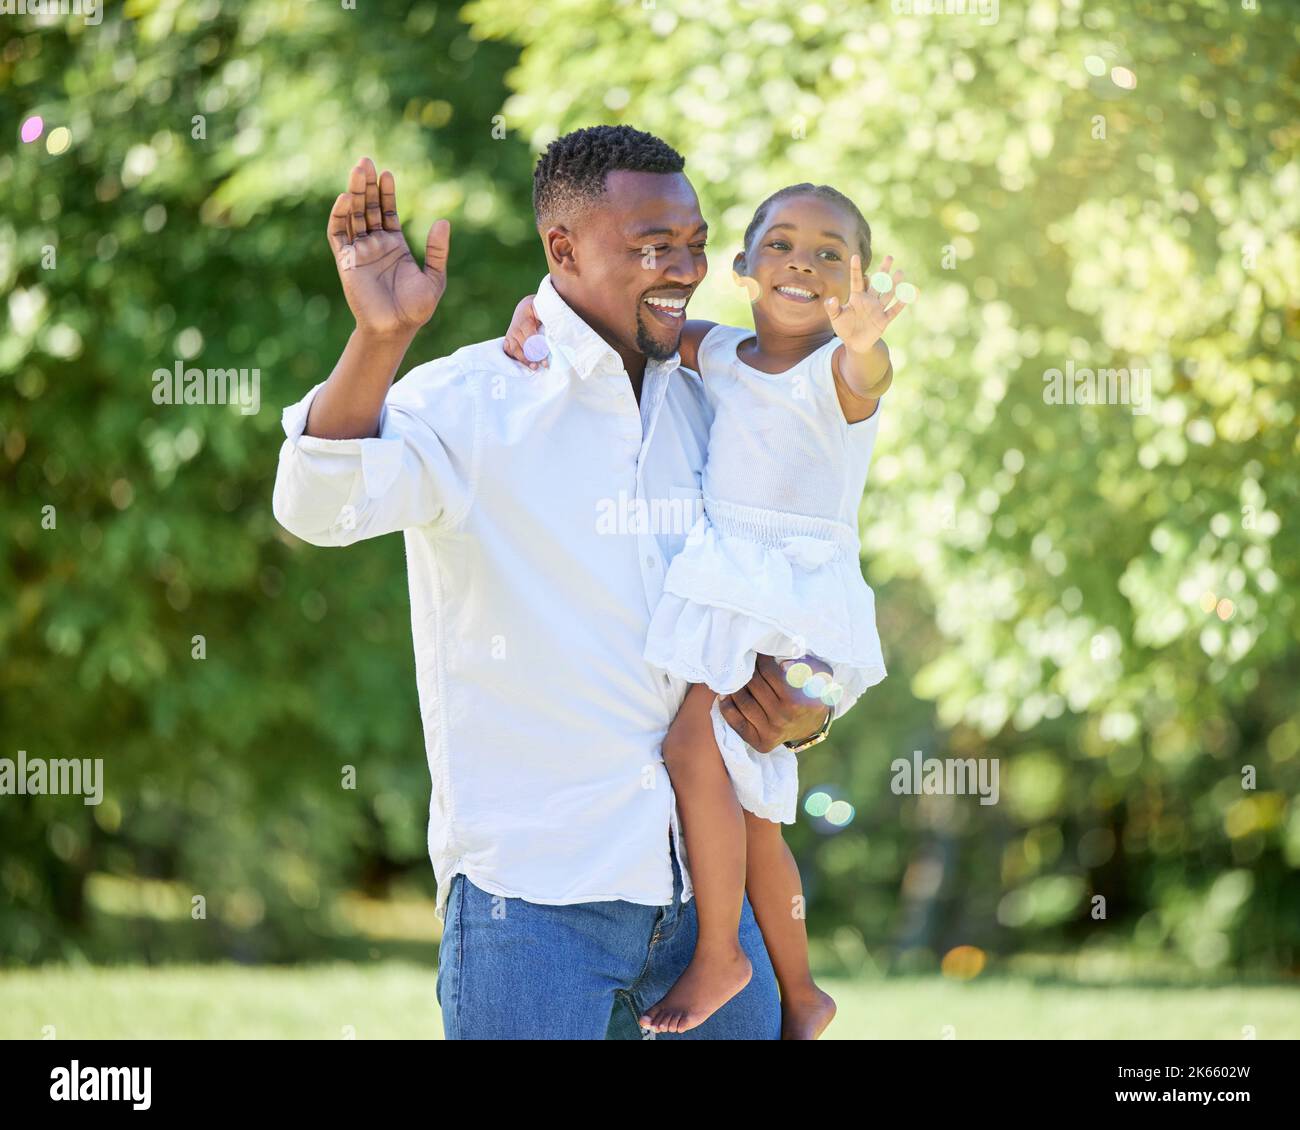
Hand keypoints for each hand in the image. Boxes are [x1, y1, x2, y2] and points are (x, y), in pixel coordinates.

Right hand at [326, 157, 449, 339]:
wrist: (395, 329)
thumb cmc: (416, 309)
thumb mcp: (434, 277)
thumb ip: (437, 250)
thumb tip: (443, 221)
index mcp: (395, 245)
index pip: (387, 211)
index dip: (385, 192)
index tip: (387, 174)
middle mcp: (375, 244)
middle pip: (367, 207)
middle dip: (366, 185)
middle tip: (365, 161)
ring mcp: (359, 251)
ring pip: (353, 215)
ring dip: (353, 193)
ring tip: (357, 171)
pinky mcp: (346, 261)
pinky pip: (338, 235)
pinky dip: (339, 217)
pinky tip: (345, 200)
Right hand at [502, 295, 546, 368]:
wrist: (524, 309)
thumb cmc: (536, 310)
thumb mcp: (542, 309)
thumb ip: (547, 316)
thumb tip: (557, 327)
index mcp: (524, 321)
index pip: (530, 338)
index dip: (538, 349)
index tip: (546, 359)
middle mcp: (515, 328)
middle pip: (522, 346)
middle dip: (532, 357)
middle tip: (543, 365)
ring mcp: (510, 335)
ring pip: (514, 350)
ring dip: (524, 360)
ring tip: (534, 367)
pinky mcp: (507, 340)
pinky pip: (508, 351)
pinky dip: (515, 358)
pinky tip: (524, 364)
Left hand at [718, 654, 833, 753]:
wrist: (810, 725)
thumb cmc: (812, 694)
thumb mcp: (820, 676)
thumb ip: (807, 665)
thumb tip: (783, 664)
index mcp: (795, 700)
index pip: (768, 672)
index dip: (761, 659)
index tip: (758, 653)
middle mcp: (782, 718)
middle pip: (753, 684)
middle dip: (747, 669)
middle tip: (744, 661)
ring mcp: (770, 732)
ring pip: (742, 701)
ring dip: (734, 686)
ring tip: (734, 676)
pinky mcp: (760, 742)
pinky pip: (736, 722)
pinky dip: (726, 707)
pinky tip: (725, 695)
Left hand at [825, 254, 909, 354]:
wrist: (855, 343)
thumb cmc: (844, 327)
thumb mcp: (835, 317)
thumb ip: (832, 308)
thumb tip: (832, 299)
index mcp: (856, 297)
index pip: (856, 281)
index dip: (856, 269)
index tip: (855, 256)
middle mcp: (869, 300)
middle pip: (877, 283)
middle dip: (883, 271)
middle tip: (890, 256)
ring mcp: (877, 309)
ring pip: (888, 294)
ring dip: (894, 284)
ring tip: (900, 272)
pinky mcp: (883, 320)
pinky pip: (893, 311)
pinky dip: (900, 304)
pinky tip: (907, 295)